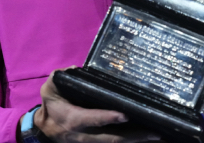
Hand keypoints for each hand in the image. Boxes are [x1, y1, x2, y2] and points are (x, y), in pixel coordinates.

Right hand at [28, 70, 162, 142]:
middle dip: (134, 136)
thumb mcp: (51, 88)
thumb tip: (77, 68)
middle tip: (154, 131)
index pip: (92, 119)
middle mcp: (85, 136)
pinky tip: (150, 139)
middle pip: (112, 138)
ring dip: (138, 142)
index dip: (108, 118)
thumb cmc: (51, 105)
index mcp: (73, 119)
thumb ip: (61, 77)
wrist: (44, 130)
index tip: (124, 115)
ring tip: (158, 137)